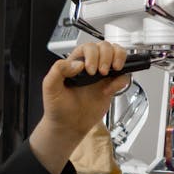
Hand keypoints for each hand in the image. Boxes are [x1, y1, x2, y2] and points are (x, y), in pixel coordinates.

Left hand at [29, 41, 130, 173]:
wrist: (68, 126)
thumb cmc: (57, 108)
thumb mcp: (50, 87)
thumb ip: (58, 70)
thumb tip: (77, 64)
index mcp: (74, 64)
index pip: (88, 48)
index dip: (92, 55)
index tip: (89, 70)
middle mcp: (89, 67)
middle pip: (105, 47)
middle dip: (107, 56)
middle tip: (101, 72)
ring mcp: (101, 76)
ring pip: (117, 55)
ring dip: (118, 58)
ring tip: (113, 70)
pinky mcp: (110, 87)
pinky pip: (123, 76)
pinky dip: (121, 80)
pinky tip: (109, 90)